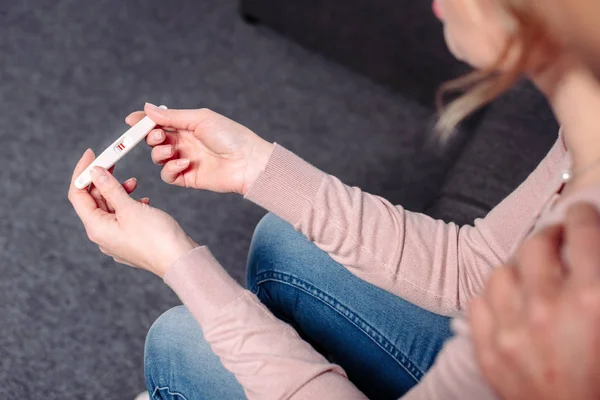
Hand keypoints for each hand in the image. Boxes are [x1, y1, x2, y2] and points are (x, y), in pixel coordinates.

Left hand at [68, 149, 197, 276]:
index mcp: (96, 228)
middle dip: (104, 180)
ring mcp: (116, 240)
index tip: (91, 155)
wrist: (180, 261)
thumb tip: (95, 173)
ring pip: (110, 208)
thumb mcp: (130, 208)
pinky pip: (123, 218)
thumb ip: (111, 189)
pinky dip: (129, 205)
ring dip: (119, 192)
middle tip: (114, 161)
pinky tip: (143, 201)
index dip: (82, 173)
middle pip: (94, 201)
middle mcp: (102, 236)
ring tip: (134, 183)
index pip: (77, 195)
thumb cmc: (157, 238)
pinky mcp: (130, 241)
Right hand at [125, 104, 273, 194]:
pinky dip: (170, 169)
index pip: (159, 122)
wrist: (248, 162)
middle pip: (155, 140)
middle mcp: (185, 142)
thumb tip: (147, 109)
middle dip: (150, 137)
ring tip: (172, 151)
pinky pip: (168, 175)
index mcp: (188, 126)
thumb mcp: (200, 119)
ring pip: (158, 158)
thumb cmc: (230, 136)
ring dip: (159, 153)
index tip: (131, 121)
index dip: (144, 121)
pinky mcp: (188, 178)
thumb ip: (172, 117)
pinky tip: (182, 164)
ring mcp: (185, 160)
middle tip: (158, 136)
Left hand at [469, 203, 599, 399]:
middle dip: (548, 235)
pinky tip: (508, 303)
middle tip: (555, 239)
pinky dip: (493, 299)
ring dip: (517, 268)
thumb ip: (599, 281)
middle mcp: (547, 308)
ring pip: (500, 272)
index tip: (579, 212)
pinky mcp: (488, 351)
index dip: (581, 215)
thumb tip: (589, 250)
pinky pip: (478, 303)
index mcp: (592, 299)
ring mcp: (511, 330)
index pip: (582, 234)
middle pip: (535, 245)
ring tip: (529, 275)